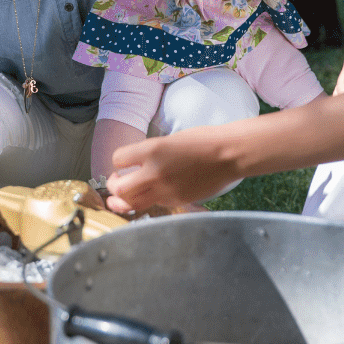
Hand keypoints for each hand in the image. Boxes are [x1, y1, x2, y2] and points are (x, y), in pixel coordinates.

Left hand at [105, 128, 239, 214]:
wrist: (229, 154)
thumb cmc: (203, 141)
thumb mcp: (170, 139)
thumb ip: (150, 154)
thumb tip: (135, 167)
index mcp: (152, 150)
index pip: (118, 160)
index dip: (118, 162)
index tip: (122, 163)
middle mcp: (155, 172)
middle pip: (119, 189)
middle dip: (114, 186)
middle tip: (117, 181)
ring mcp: (166, 190)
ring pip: (132, 204)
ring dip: (124, 200)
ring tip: (124, 196)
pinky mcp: (177, 201)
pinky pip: (154, 205)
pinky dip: (148, 200)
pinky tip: (153, 193)